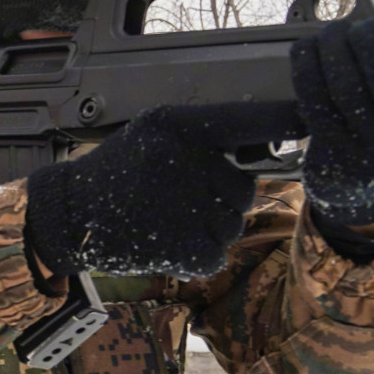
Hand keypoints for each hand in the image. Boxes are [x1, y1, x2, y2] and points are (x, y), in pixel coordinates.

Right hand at [25, 104, 280, 278]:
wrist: (69, 214)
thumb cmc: (116, 173)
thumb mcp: (151, 135)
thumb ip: (199, 139)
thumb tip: (261, 152)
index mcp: (175, 126)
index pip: (242, 119)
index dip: (278, 120)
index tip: (304, 119)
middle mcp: (182, 159)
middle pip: (242, 187)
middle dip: (221, 199)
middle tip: (181, 200)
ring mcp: (182, 204)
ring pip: (232, 223)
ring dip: (209, 229)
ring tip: (169, 221)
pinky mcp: (180, 245)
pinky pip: (216, 252)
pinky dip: (196, 254)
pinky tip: (167, 242)